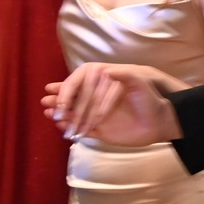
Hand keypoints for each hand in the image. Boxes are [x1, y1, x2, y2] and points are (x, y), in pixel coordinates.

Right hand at [44, 62, 183, 145]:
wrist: (159, 122)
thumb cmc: (150, 99)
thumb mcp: (140, 83)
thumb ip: (126, 75)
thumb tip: (107, 71)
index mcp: (102, 86)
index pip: (80, 85)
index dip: (66, 88)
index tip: (53, 89)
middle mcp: (97, 101)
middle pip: (73, 100)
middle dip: (58, 101)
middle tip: (45, 102)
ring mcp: (97, 117)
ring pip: (74, 116)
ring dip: (61, 115)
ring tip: (48, 114)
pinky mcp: (101, 132)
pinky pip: (82, 130)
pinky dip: (71, 128)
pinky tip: (61, 127)